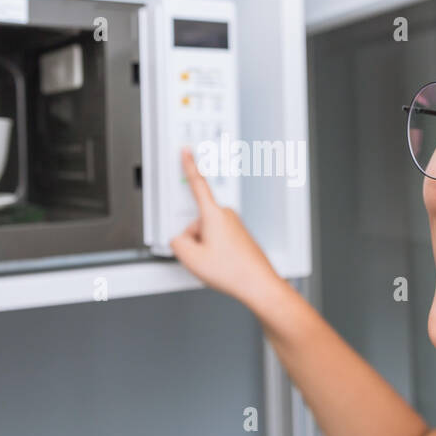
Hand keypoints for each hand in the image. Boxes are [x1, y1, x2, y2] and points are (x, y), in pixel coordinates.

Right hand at [168, 148, 284, 307]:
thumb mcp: (191, 258)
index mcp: (214, 215)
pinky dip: (216, 252)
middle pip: (196, 221)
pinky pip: (218, 241)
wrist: (258, 284)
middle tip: (204, 257)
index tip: (186, 151)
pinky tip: (223, 265)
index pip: (197, 184)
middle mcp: (227, 216)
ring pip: (207, 233)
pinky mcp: (240, 237)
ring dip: (206, 247)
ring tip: (217, 264)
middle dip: (194, 238)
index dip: (189, 165)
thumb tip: (179, 240)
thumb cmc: (233, 271)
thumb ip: (177, 243)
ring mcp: (235, 226)